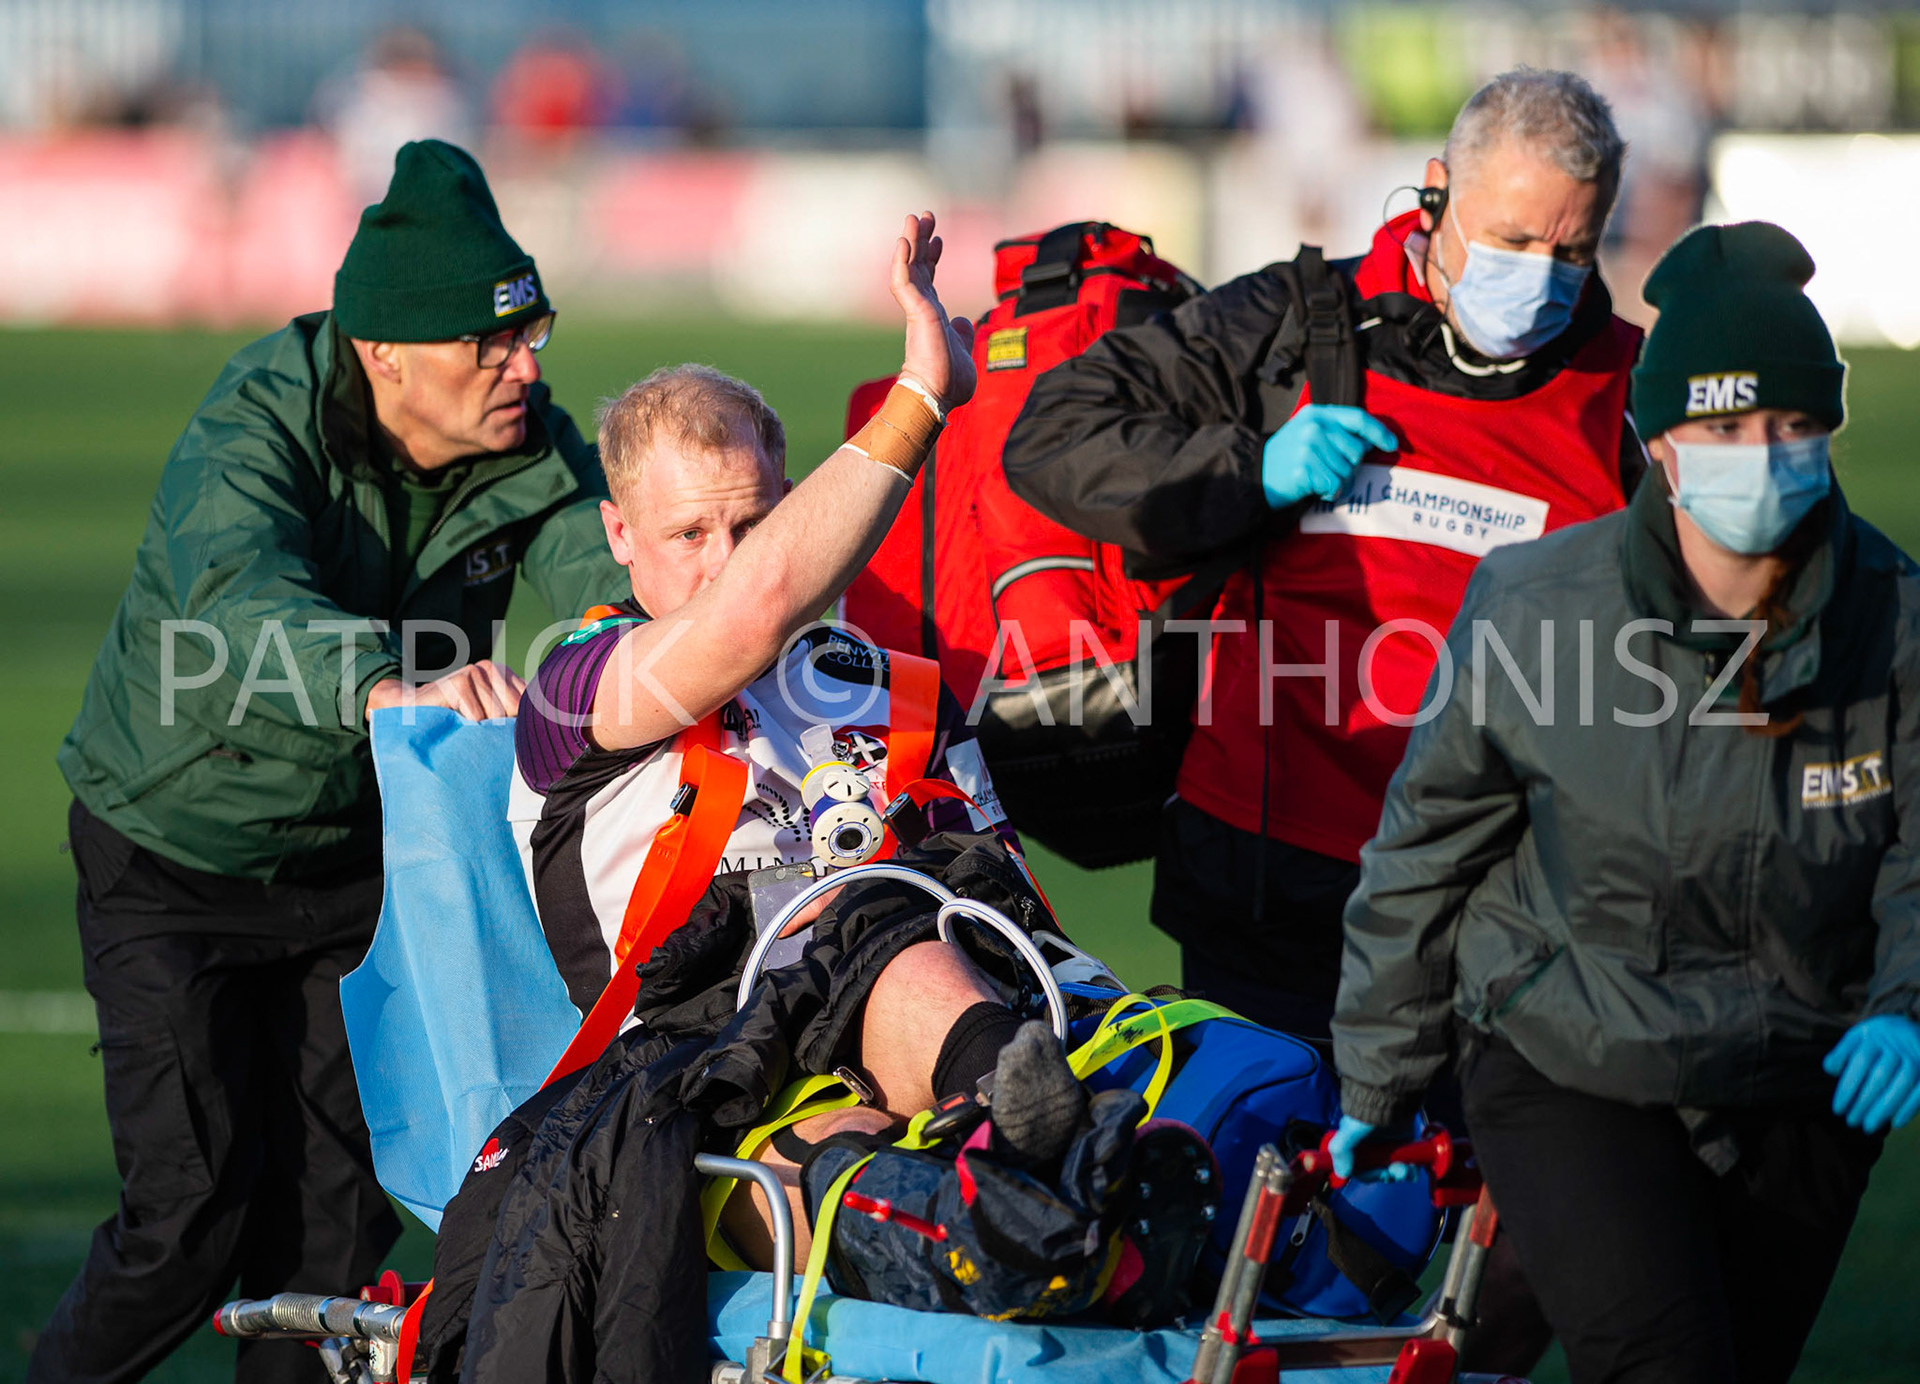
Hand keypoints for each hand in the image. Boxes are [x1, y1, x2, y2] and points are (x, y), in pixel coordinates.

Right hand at [365, 659, 526, 721]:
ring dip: (481, 730)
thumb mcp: (487, 716)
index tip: (513, 737)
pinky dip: (466, 728)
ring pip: (497, 717)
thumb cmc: (454, 719)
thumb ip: (512, 716)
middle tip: (478, 730)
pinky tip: (453, 720)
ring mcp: (475, 672)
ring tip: (464, 724)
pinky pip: (477, 718)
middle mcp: (492, 668)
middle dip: (501, 729)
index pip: (531, 704)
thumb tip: (544, 733)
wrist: (410, 710)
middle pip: (516, 712)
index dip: (523, 726)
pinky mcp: (460, 681)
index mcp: (504, 674)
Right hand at [891, 212, 976, 410]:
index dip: (933, 257)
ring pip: (909, 268)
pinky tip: (905, 241)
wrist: (937, 396)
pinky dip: (902, 261)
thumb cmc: (948, 381)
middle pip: (919, 266)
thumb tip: (963, 321)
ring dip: (911, 241)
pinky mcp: (915, 313)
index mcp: (933, 316)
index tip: (939, 239)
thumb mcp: (962, 349)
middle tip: (927, 215)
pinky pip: (903, 281)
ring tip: (914, 217)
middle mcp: (922, 309)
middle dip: (923, 240)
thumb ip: (962, 332)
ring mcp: (917, 309)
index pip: (930, 279)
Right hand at [1262, 405, 1397, 507]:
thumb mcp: (1310, 433)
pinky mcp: (1304, 470)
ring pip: (1347, 471)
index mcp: (1317, 414)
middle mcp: (1313, 427)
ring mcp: (1308, 448)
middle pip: (1356, 451)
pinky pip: (1334, 485)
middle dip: (1350, 467)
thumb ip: (1339, 432)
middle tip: (1331, 471)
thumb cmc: (1290, 456)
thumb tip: (1374, 441)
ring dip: (1340, 482)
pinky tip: (1315, 488)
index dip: (1379, 432)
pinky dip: (1330, 493)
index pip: (1358, 418)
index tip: (1392, 445)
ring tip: (1320, 479)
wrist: (1256, 474)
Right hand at [1327, 1115, 1417, 1182]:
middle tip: (1392, 1172)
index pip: (1360, 1169)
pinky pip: (1407, 1162)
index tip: (1376, 1173)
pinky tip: (1411, 1167)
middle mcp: (1372, 1146)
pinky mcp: (1404, 1142)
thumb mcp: (1348, 1131)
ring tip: (1403, 1169)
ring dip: (1399, 1173)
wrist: (1391, 1096)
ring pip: (1394, 1168)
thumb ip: (1341, 1152)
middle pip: (1378, 1171)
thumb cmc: (1367, 1112)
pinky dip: (1410, 1168)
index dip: (1367, 1175)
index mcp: (1356, 1145)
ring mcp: (1389, 1145)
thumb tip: (1342, 1173)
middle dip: (1386, 1175)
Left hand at [1823, 1014, 1919, 1133]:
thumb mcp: (1856, 1038)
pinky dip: (1910, 1107)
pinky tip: (1896, 1123)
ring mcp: (1915, 1056)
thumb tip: (1830, 1070)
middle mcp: (1896, 1045)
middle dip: (1864, 1102)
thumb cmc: (1875, 1039)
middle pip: (1880, 1076)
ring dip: (1885, 1108)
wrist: (1907, 1025)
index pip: (1858, 1063)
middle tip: (1852, 1122)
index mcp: (1872, 1036)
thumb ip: (1841, 1054)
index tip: (1838, 1109)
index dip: (1847, 1088)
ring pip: (1902, 1084)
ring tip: (1869, 1126)